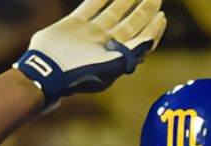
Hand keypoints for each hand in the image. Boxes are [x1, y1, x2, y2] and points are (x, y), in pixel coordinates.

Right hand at [13, 0, 165, 105]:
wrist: (48, 71)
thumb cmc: (80, 74)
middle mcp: (105, 44)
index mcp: (116, 56)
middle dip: (144, 10)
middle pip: (131, 24)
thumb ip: (132, 51)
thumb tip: (151, 40)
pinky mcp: (74, 24)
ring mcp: (89, 33)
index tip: (162, 16)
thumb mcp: (110, 65)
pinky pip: (91, 5)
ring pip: (113, 12)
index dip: (152, 29)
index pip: (140, 40)